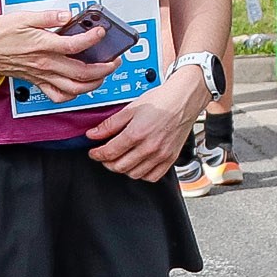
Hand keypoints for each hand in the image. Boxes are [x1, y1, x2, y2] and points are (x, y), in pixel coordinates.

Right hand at [0, 2, 113, 100]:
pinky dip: (73, 95)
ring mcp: (42, 75)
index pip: (75, 45)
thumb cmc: (0, 33)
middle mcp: (45, 63)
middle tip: (114, 60)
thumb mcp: (24, 17)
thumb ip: (48, 16)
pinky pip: (58, 95)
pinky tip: (80, 87)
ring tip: (103, 75)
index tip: (101, 32)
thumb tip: (67, 14)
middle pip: (81, 72)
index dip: (92, 39)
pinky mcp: (37, 81)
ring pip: (74, 88)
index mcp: (44, 45)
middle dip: (104, 68)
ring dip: (93, 84)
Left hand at [85, 73, 205, 181]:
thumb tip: (93, 134)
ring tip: (120, 159)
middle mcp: (149, 147)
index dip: (96, 154)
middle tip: (104, 155)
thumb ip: (109, 124)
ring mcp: (161, 155)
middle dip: (107, 162)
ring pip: (134, 174)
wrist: (183, 100)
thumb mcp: (130, 108)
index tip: (93, 153)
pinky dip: (142, 174)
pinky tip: (137, 164)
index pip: (109, 152)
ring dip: (123, 169)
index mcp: (136, 133)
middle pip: (120, 166)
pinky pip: (152, 177)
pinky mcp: (171, 159)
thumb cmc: (161, 101)